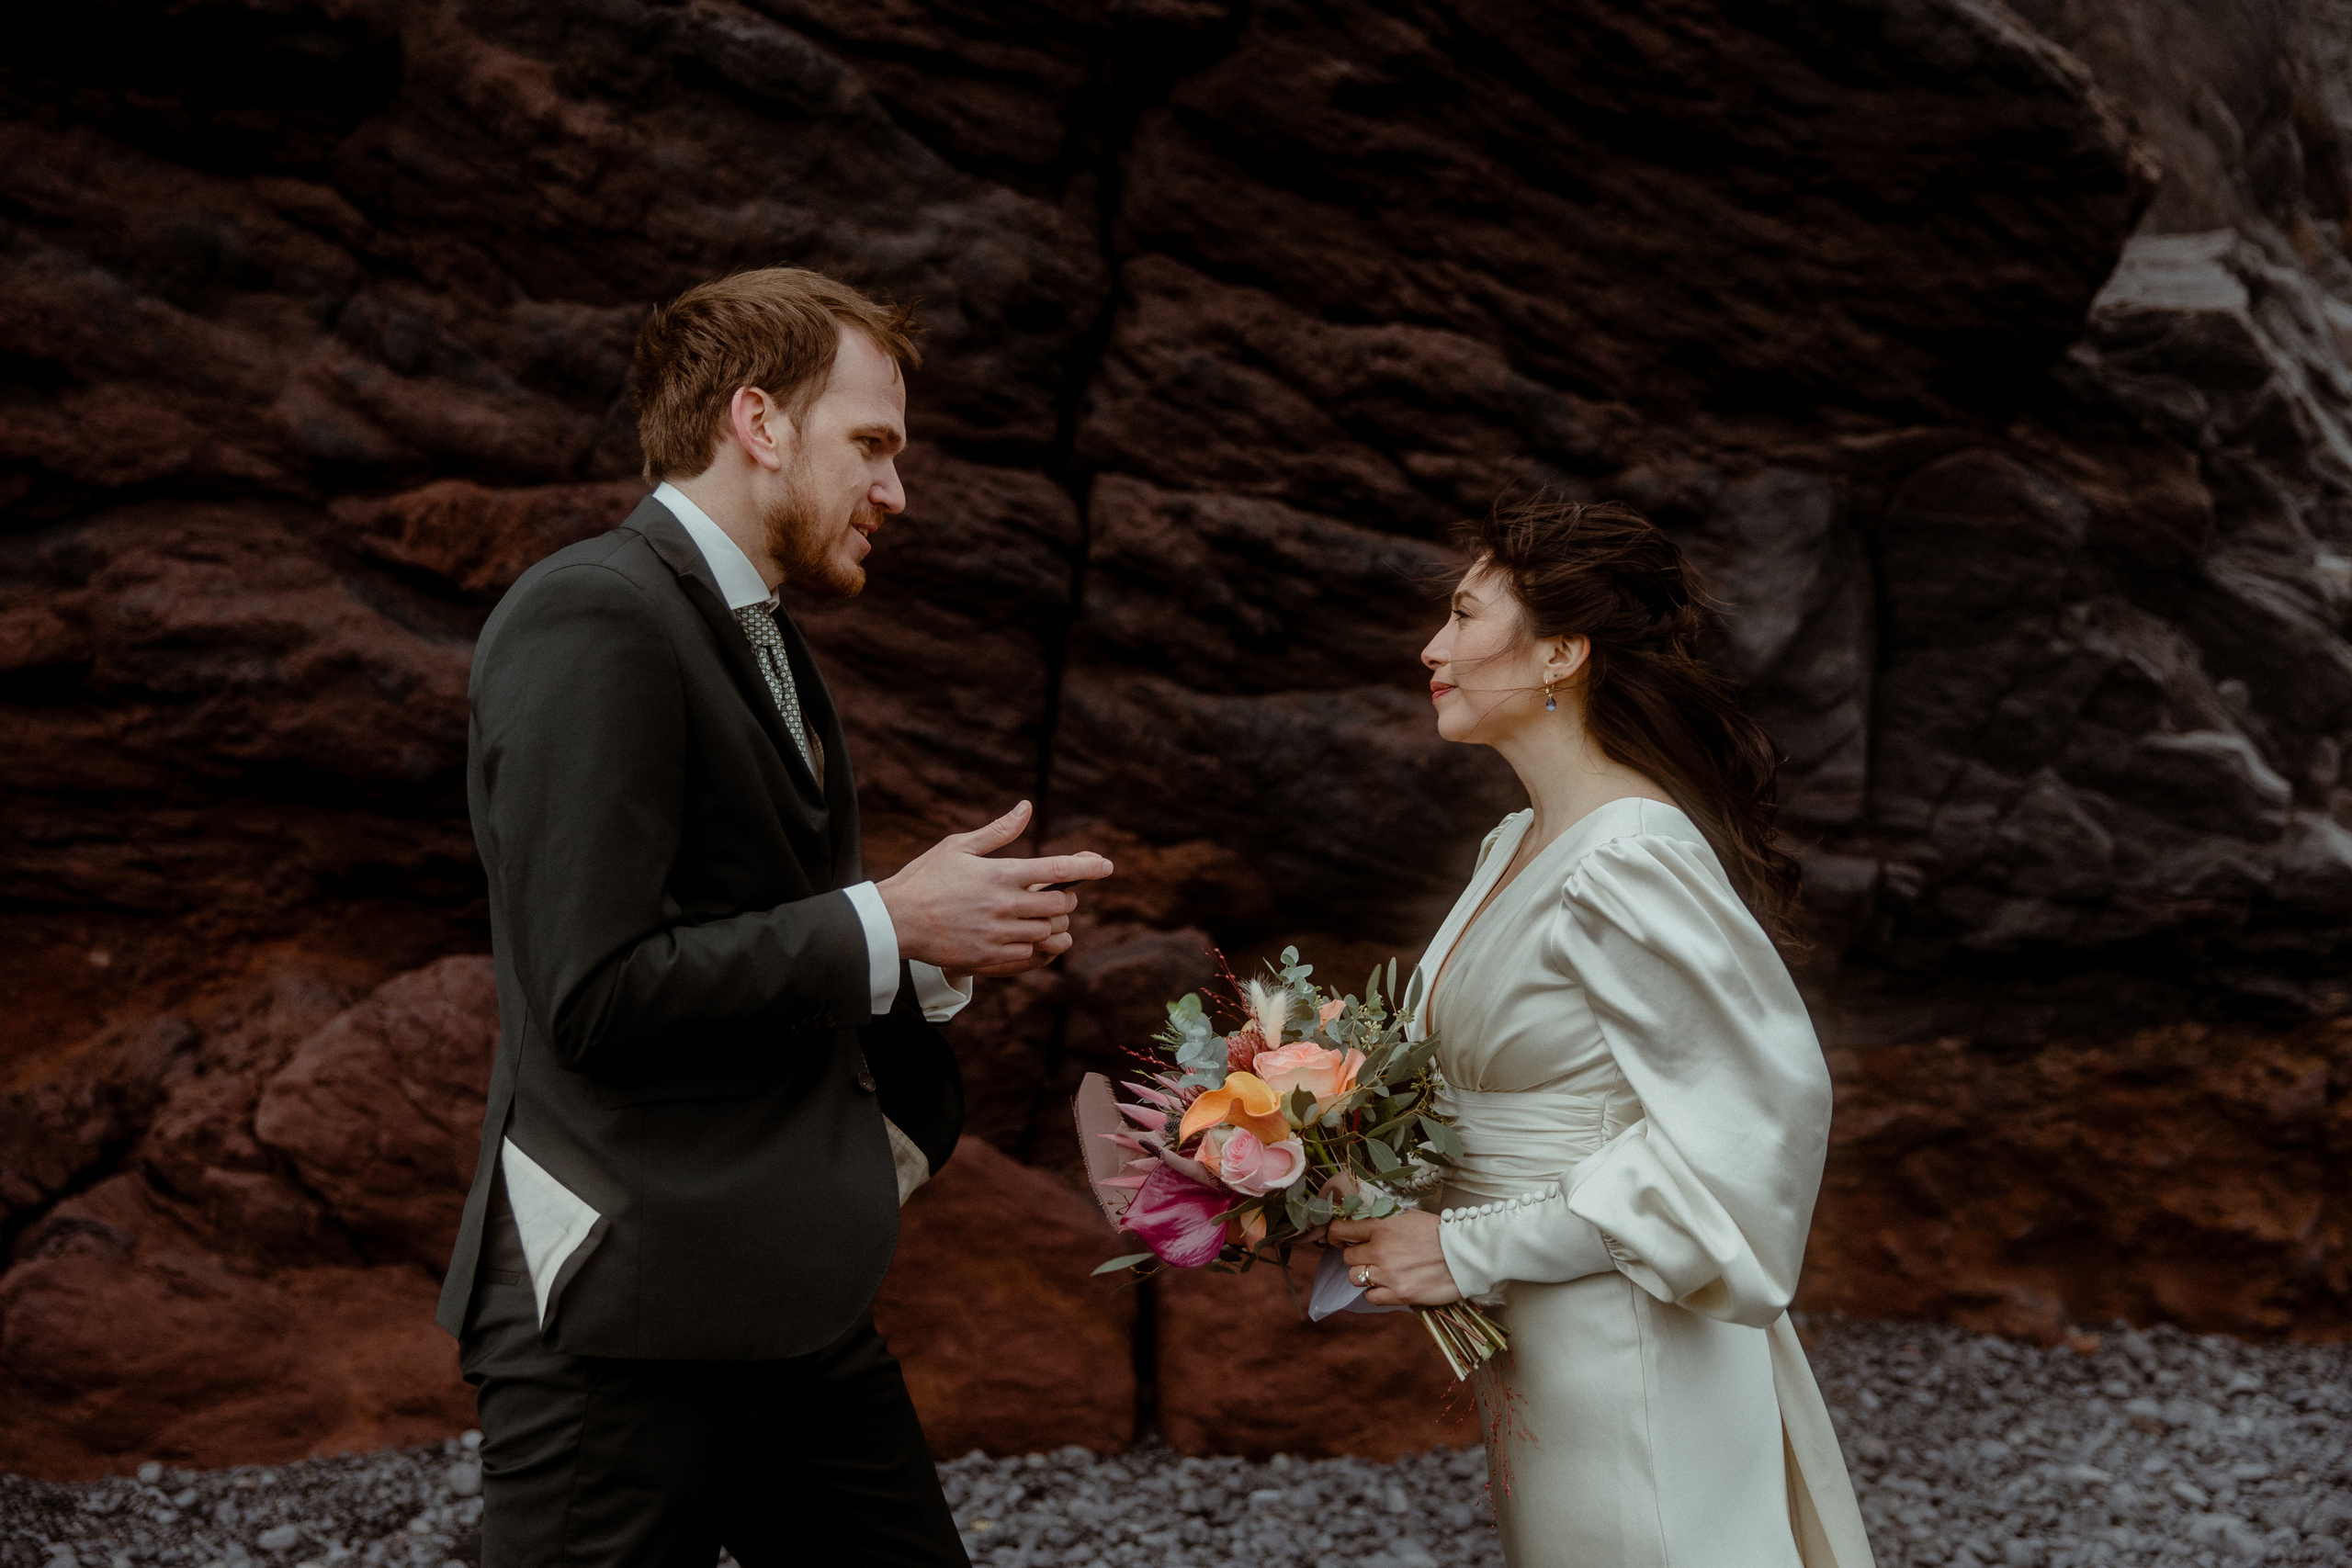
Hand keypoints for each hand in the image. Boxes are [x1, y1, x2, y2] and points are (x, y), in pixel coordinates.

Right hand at [878, 801, 1112, 975]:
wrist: (896, 921)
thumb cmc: (926, 878)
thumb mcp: (959, 846)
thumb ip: (998, 831)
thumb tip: (1026, 808)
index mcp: (1001, 874)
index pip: (1058, 870)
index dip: (1087, 867)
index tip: (1106, 866)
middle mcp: (1006, 906)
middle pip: (1061, 905)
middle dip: (1066, 899)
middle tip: (1056, 895)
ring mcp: (1001, 935)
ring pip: (1050, 933)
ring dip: (1052, 924)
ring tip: (1039, 916)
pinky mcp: (992, 958)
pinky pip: (1031, 956)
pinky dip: (1036, 946)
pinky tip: (1025, 936)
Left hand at [1327, 1210, 1461, 1306]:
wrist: (1465, 1255)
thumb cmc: (1439, 1233)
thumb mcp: (1408, 1216)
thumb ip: (1382, 1220)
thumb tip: (1362, 1224)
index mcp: (1381, 1226)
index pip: (1341, 1230)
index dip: (1336, 1236)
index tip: (1339, 1239)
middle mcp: (1380, 1249)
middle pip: (1347, 1257)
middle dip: (1357, 1257)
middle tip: (1372, 1257)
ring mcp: (1388, 1274)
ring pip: (1355, 1277)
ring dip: (1365, 1275)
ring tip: (1382, 1272)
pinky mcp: (1398, 1294)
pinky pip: (1370, 1297)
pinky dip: (1376, 1292)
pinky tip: (1389, 1286)